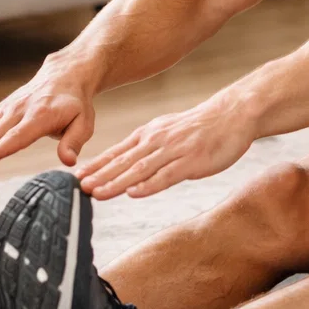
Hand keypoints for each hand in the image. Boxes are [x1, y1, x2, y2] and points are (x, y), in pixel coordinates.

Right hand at [0, 63, 95, 164]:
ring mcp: (8, 109)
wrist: (65, 74)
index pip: (18, 135)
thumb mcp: (84, 122)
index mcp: (41, 116)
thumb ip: (74, 141)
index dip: (1, 147)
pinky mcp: (0, 110)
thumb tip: (68, 161)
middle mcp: (20, 111)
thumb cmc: (76, 103)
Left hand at [75, 96, 257, 199]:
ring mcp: (174, 151)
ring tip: (97, 193)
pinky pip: (166, 175)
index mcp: (149, 135)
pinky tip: (134, 193)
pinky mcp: (191, 161)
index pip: (117, 153)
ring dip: (116, 182)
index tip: (76, 178)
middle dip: (99, 176)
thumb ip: (148, 147)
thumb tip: (126, 165)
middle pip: (123, 162)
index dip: (96, 166)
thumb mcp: (167, 132)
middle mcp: (157, 141)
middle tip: (78, 188)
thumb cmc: (200, 128)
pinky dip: (149, 185)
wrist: (232, 114)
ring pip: (139, 169)